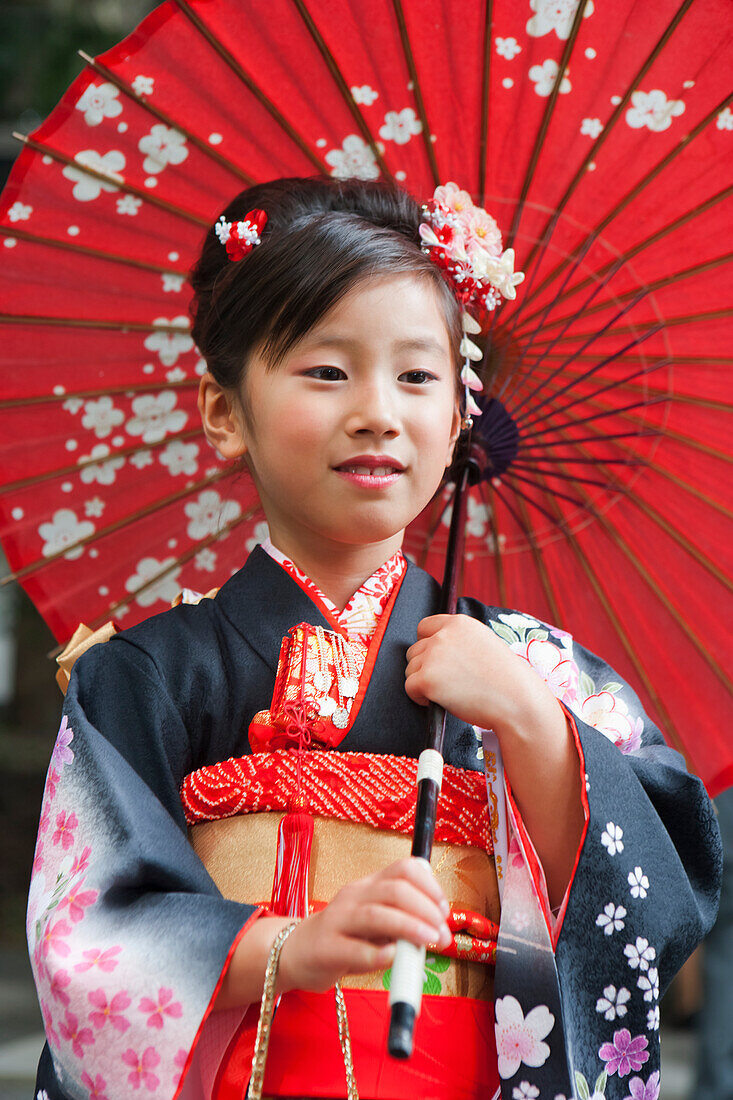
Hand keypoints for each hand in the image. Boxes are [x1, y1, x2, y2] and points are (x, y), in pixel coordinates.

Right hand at [278, 857, 450, 993]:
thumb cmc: (343, 938)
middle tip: (442, 933)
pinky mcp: (326, 948)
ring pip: (377, 915)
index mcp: (368, 886)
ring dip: (409, 927)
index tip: (444, 910)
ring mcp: (338, 920)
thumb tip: (436, 930)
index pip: (404, 868)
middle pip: (395, 890)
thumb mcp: (372, 922)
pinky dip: (379, 953)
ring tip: (429, 941)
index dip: (430, 885)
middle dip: (426, 909)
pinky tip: (393, 957)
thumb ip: (400, 920)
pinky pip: (355, 949)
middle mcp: (354, 896)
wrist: (292, 952)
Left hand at [405, 613, 560, 736]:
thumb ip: (459, 640)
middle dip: (425, 667)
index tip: (436, 659)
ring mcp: (433, 657)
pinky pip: (410, 688)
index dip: (427, 644)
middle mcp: (443, 636)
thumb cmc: (505, 679)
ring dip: (423, 682)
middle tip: (447, 682)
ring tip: (448, 692)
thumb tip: (434, 647)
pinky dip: (420, 698)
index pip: (424, 627)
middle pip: (414, 650)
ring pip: (410, 670)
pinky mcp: (426, 679)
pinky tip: (441, 701)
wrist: (516, 701)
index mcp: (459, 623)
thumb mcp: (484, 644)